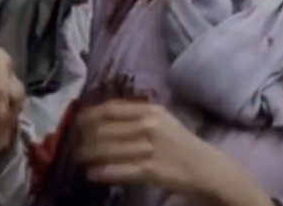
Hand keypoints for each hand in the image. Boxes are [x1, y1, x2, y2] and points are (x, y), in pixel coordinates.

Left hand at [73, 100, 216, 194]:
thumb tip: (100, 115)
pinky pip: (118, 170)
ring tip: (80, 159)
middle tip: (75, 144)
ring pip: (106, 149)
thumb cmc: (181, 142)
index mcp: (150, 110)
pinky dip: (101, 172)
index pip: (110, 109)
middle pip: (103, 129)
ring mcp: (149, 148)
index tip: (77, 122)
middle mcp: (148, 126)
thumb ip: (135, 114)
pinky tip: (92, 174)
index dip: (88, 115)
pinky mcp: (150, 170)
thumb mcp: (161, 119)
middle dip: (83, 137)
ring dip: (88, 155)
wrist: (207, 168)